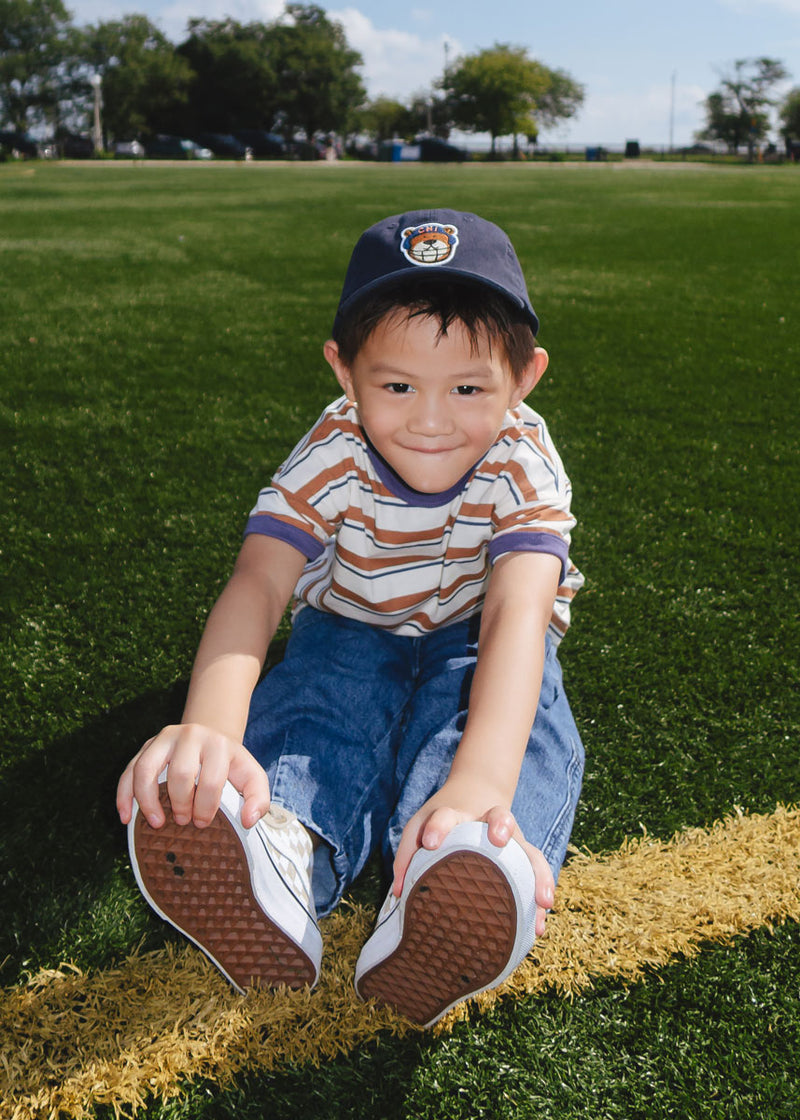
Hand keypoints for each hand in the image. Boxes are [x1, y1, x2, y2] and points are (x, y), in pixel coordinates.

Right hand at [116, 723, 270, 830]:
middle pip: (180, 774)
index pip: (211, 780)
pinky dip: (124, 794)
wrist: (211, 736)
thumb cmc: (229, 765)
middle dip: (181, 804)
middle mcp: (190, 736)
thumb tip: (248, 821)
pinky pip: (129, 770)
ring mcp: (165, 738)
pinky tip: (126, 817)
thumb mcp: (251, 776)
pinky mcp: (146, 745)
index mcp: (218, 745)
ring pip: (146, 768)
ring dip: (148, 800)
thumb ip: (258, 799)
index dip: (206, 807)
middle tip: (183, 822)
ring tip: (157, 823)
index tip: (203, 823)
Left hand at [393, 785, 554, 937]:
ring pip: (529, 848)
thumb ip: (409, 853)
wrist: (476, 790)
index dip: (438, 827)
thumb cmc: (442, 818)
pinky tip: (540, 924)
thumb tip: (401, 893)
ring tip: (543, 901)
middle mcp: (487, 820)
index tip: (431, 842)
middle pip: (500, 815)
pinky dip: (541, 896)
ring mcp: (511, 836)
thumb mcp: (420, 826)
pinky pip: (537, 872)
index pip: (446, 816)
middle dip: (500, 825)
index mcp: (456, 814)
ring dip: (538, 873)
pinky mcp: (524, 852)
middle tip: (499, 838)